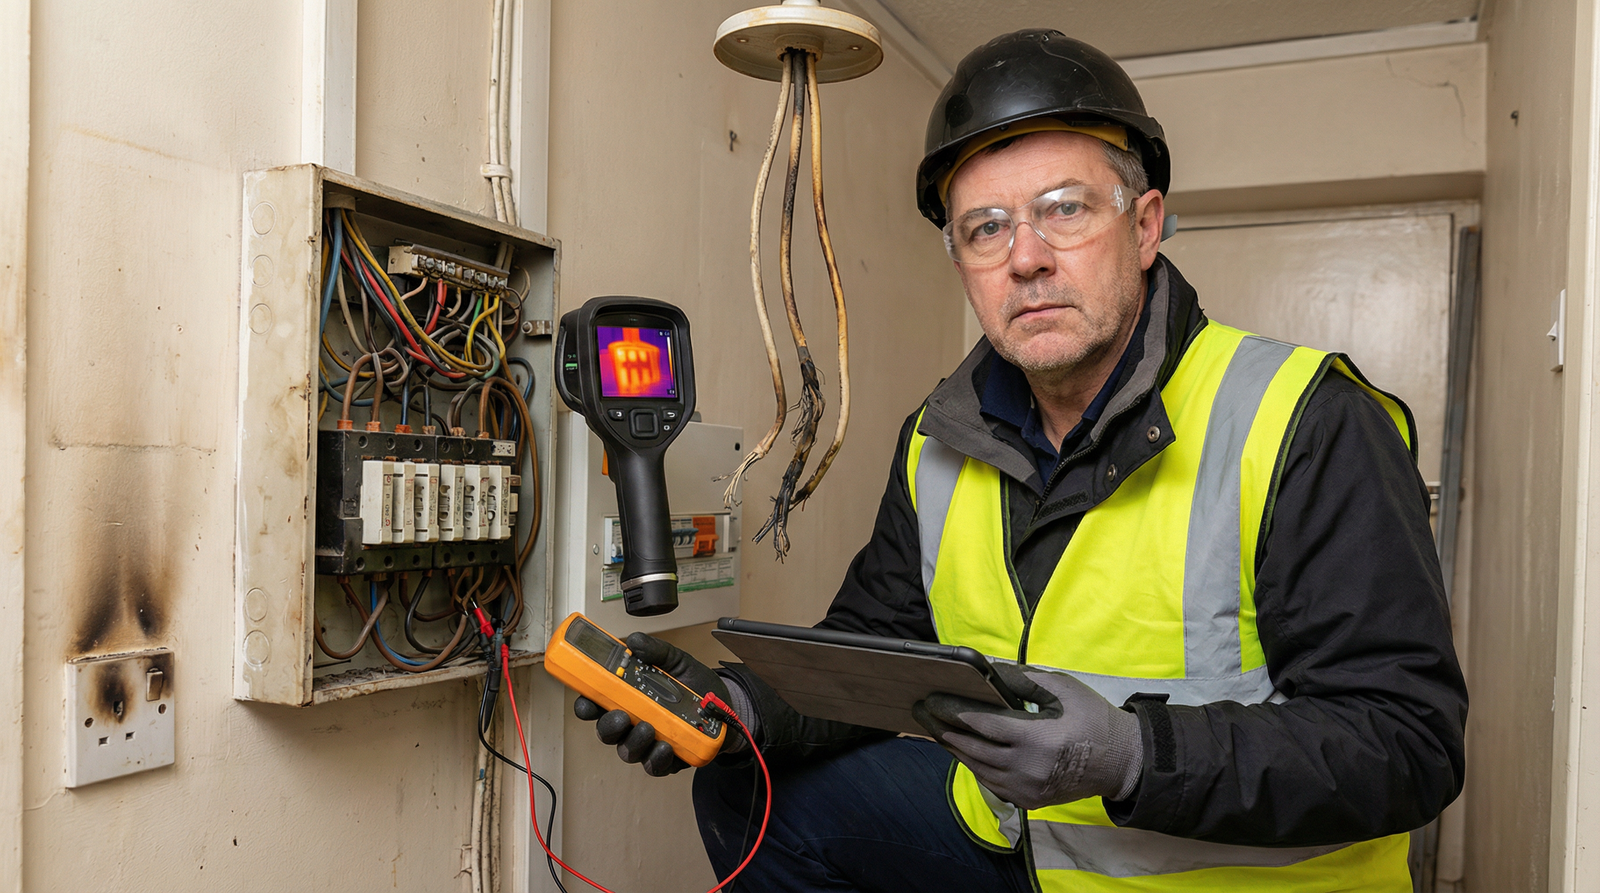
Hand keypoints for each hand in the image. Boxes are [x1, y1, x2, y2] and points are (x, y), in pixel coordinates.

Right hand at [572, 631, 735, 776]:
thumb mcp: (678, 661)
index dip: (586, 703)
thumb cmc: (697, 685)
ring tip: (648, 728)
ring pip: (627, 750)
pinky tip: (664, 747)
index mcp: (629, 697)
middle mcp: (633, 721)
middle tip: (620, 716)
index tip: (587, 700)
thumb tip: (635, 641)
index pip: (597, 703)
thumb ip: (656, 651)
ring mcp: (648, 743)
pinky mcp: (666, 760)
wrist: (728, 706)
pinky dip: (656, 759)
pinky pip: (653, 766)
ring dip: (633, 741)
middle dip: (608, 725)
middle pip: (606, 730)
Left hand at [912, 663, 1142, 809]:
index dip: (953, 711)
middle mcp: (1028, 769)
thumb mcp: (1063, 689)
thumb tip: (987, 672)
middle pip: (972, 749)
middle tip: (922, 712)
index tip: (931, 700)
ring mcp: (1027, 789)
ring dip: (955, 749)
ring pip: (977, 769)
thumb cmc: (1093, 719)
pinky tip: (962, 750)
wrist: (1122, 762)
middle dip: (943, 729)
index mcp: (1038, 740)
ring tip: (936, 729)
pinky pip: (991, 782)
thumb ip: (1023, 680)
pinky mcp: (1029, 801)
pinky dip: (974, 765)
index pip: (983, 725)